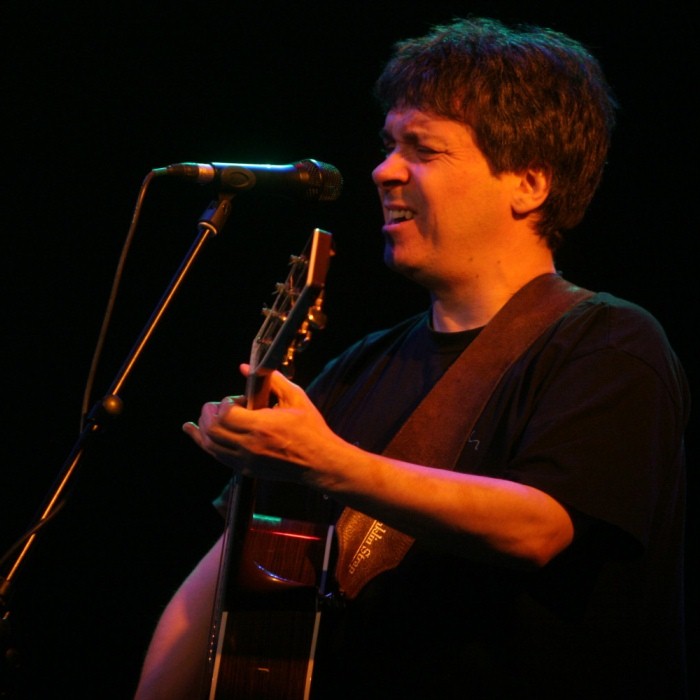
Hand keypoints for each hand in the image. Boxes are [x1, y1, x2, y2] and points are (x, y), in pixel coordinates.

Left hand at [182, 364, 337, 483]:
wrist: (319, 461)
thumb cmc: (311, 429)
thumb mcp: (296, 397)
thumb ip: (272, 380)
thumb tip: (246, 367)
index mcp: (262, 426)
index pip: (225, 413)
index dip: (226, 402)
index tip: (239, 399)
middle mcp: (250, 446)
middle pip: (212, 429)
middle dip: (209, 412)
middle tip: (217, 405)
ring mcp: (246, 461)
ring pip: (209, 445)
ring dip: (203, 427)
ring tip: (205, 416)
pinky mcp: (246, 470)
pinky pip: (217, 456)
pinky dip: (204, 443)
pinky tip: (195, 432)